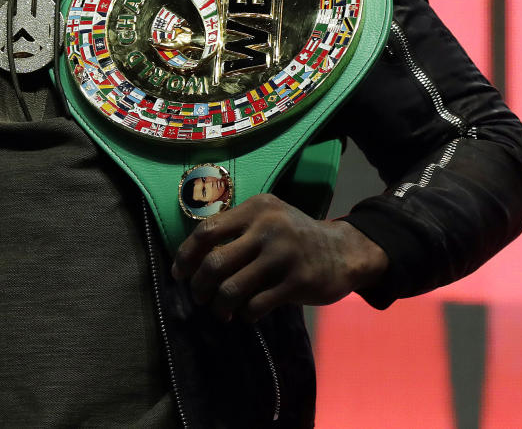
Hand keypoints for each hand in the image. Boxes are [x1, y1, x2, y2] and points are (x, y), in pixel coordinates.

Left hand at [170, 193, 387, 321]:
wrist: (343, 251)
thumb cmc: (293, 236)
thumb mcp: (267, 218)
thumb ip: (236, 229)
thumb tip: (192, 257)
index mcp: (256, 208)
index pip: (207, 231)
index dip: (186, 255)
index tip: (178, 274)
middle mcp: (268, 227)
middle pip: (215, 262)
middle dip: (199, 286)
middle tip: (199, 297)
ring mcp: (283, 256)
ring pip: (232, 288)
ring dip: (219, 305)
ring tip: (220, 311)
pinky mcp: (297, 283)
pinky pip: (255, 305)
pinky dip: (245, 314)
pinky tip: (246, 313)